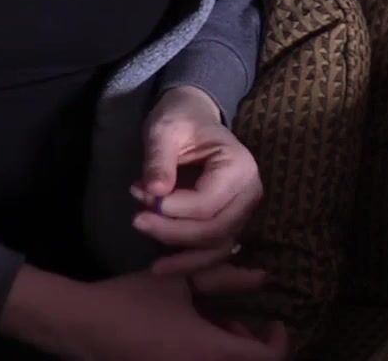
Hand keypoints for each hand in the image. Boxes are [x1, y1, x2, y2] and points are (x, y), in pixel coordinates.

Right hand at [1, 263, 288, 360]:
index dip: (278, 342)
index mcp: (212, 352)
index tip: (273, 322)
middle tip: (237, 322)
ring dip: (228, 352)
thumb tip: (261, 274)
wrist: (83, 326)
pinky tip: (191, 339)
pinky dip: (207, 357)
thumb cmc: (132, 302)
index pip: (267, 359)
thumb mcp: (179, 283)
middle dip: (250, 347)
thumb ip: (223, 278)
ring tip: (212, 326)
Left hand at [131, 86, 263, 273]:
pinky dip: (191, 262)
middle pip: (216, 230)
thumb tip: (154, 193)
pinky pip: (215, 251)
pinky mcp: (232, 224)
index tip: (138, 195)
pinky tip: (163, 267)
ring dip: (182, 256)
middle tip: (136, 221)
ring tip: (150, 259)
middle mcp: (250, 193)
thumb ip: (159, 159)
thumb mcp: (164, 129)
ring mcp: (245, 212)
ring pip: (218, 248)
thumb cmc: (180, 120)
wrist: (193, 119)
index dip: (173, 209)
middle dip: (173, 233)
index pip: (208, 203)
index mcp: (239, 166)